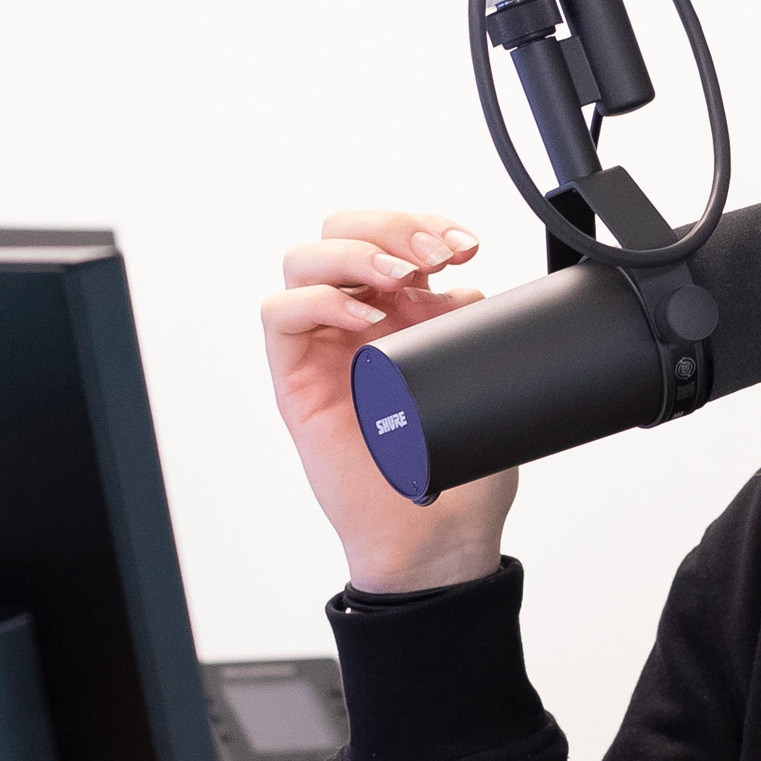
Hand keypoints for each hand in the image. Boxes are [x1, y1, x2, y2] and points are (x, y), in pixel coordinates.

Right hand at [262, 205, 518, 593]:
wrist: (435, 535)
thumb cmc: (457, 466)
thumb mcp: (480, 383)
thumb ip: (474, 335)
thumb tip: (471, 289)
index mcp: (401, 312)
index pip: (394, 238)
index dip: (425, 225)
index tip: (466, 246)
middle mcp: (356, 320)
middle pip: (344, 231)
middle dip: (391, 227)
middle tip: (435, 257)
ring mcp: (323, 346)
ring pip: (305, 261)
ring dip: (354, 253)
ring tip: (399, 279)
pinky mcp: (294, 380)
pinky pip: (280, 316)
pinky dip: (317, 299)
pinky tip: (364, 315)